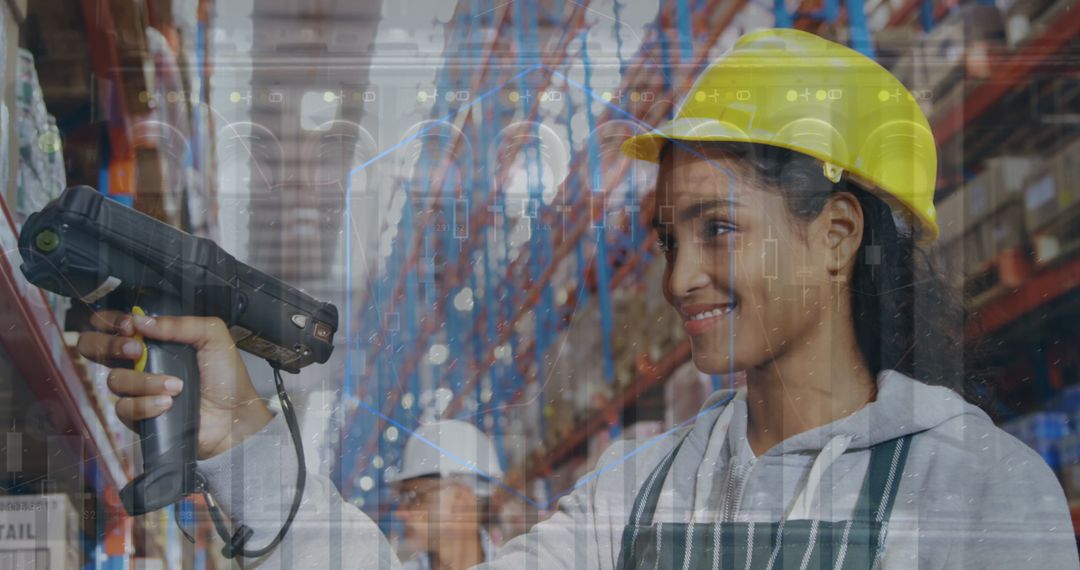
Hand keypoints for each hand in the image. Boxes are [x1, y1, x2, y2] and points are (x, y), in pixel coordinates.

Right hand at [77, 310, 272, 458]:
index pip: (114, 324)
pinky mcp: (138, 416)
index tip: (128, 326)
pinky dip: (146, 404)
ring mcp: (137, 389)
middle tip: (135, 351)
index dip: (110, 322)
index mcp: (155, 340)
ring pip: (114, 380)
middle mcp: (140, 362)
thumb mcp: (213, 337)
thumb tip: (140, 321)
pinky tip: (168, 404)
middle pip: (94, 348)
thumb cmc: (226, 376)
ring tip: (176, 386)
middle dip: (109, 346)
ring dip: (145, 381)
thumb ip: (179, 324)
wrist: (234, 417)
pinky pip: (124, 408)